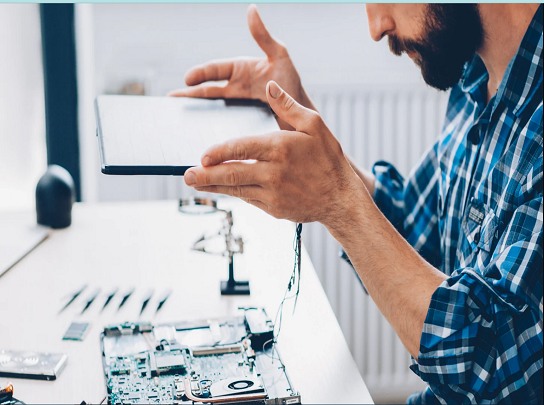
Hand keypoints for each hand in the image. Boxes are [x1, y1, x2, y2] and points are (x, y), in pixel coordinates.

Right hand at [168, 5, 315, 129]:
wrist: (301, 115)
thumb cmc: (292, 83)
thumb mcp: (279, 56)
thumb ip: (263, 36)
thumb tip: (251, 9)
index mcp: (240, 70)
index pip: (215, 70)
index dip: (200, 73)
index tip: (188, 79)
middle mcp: (235, 87)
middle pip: (206, 90)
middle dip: (188, 94)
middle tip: (171, 100)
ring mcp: (236, 105)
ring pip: (210, 107)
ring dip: (193, 111)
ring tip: (176, 116)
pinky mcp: (240, 122)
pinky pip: (221, 123)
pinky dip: (208, 125)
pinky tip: (197, 133)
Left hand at [184, 81, 363, 225]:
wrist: (340, 198)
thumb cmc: (329, 159)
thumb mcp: (315, 125)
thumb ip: (288, 106)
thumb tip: (269, 87)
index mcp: (280, 148)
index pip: (242, 148)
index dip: (219, 152)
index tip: (202, 155)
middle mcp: (273, 173)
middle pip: (231, 173)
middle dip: (206, 175)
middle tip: (186, 175)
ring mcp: (272, 193)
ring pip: (235, 189)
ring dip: (212, 186)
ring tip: (194, 183)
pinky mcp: (273, 208)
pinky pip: (247, 199)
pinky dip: (232, 194)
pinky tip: (221, 190)